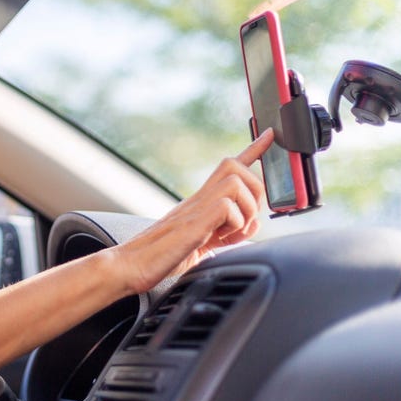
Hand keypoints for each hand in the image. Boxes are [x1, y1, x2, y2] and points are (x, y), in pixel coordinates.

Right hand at [109, 129, 272, 294]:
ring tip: (232, 233)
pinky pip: (228, 207)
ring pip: (237, 182)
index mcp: (201, 203)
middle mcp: (198, 199)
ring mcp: (195, 207)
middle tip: (247, 219)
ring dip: (247, 209)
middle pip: (237, 166)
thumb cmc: (161, 258)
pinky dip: (235, 225)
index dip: (253, 149)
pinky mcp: (194, 221)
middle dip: (256, 191)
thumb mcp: (202, 243)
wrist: (130, 265)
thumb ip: (226, 234)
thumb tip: (252, 226)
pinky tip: (220, 239)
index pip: (228, 168)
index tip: (269, 134)